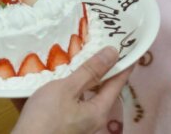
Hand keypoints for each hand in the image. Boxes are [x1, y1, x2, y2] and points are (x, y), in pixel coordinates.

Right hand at [13, 47, 132, 133]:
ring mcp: (73, 124)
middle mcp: (90, 120)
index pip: (118, 82)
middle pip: (98, 88)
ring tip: (70, 56)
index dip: (123, 63)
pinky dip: (53, 89)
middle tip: (96, 45)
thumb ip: (90, 70)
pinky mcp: (57, 126)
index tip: (127, 46)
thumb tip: (113, 53)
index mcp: (98, 111)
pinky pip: (59, 104)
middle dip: (96, 68)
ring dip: (72, 77)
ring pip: (77, 95)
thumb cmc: (45, 118)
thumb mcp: (67, 89)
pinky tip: (42, 76)